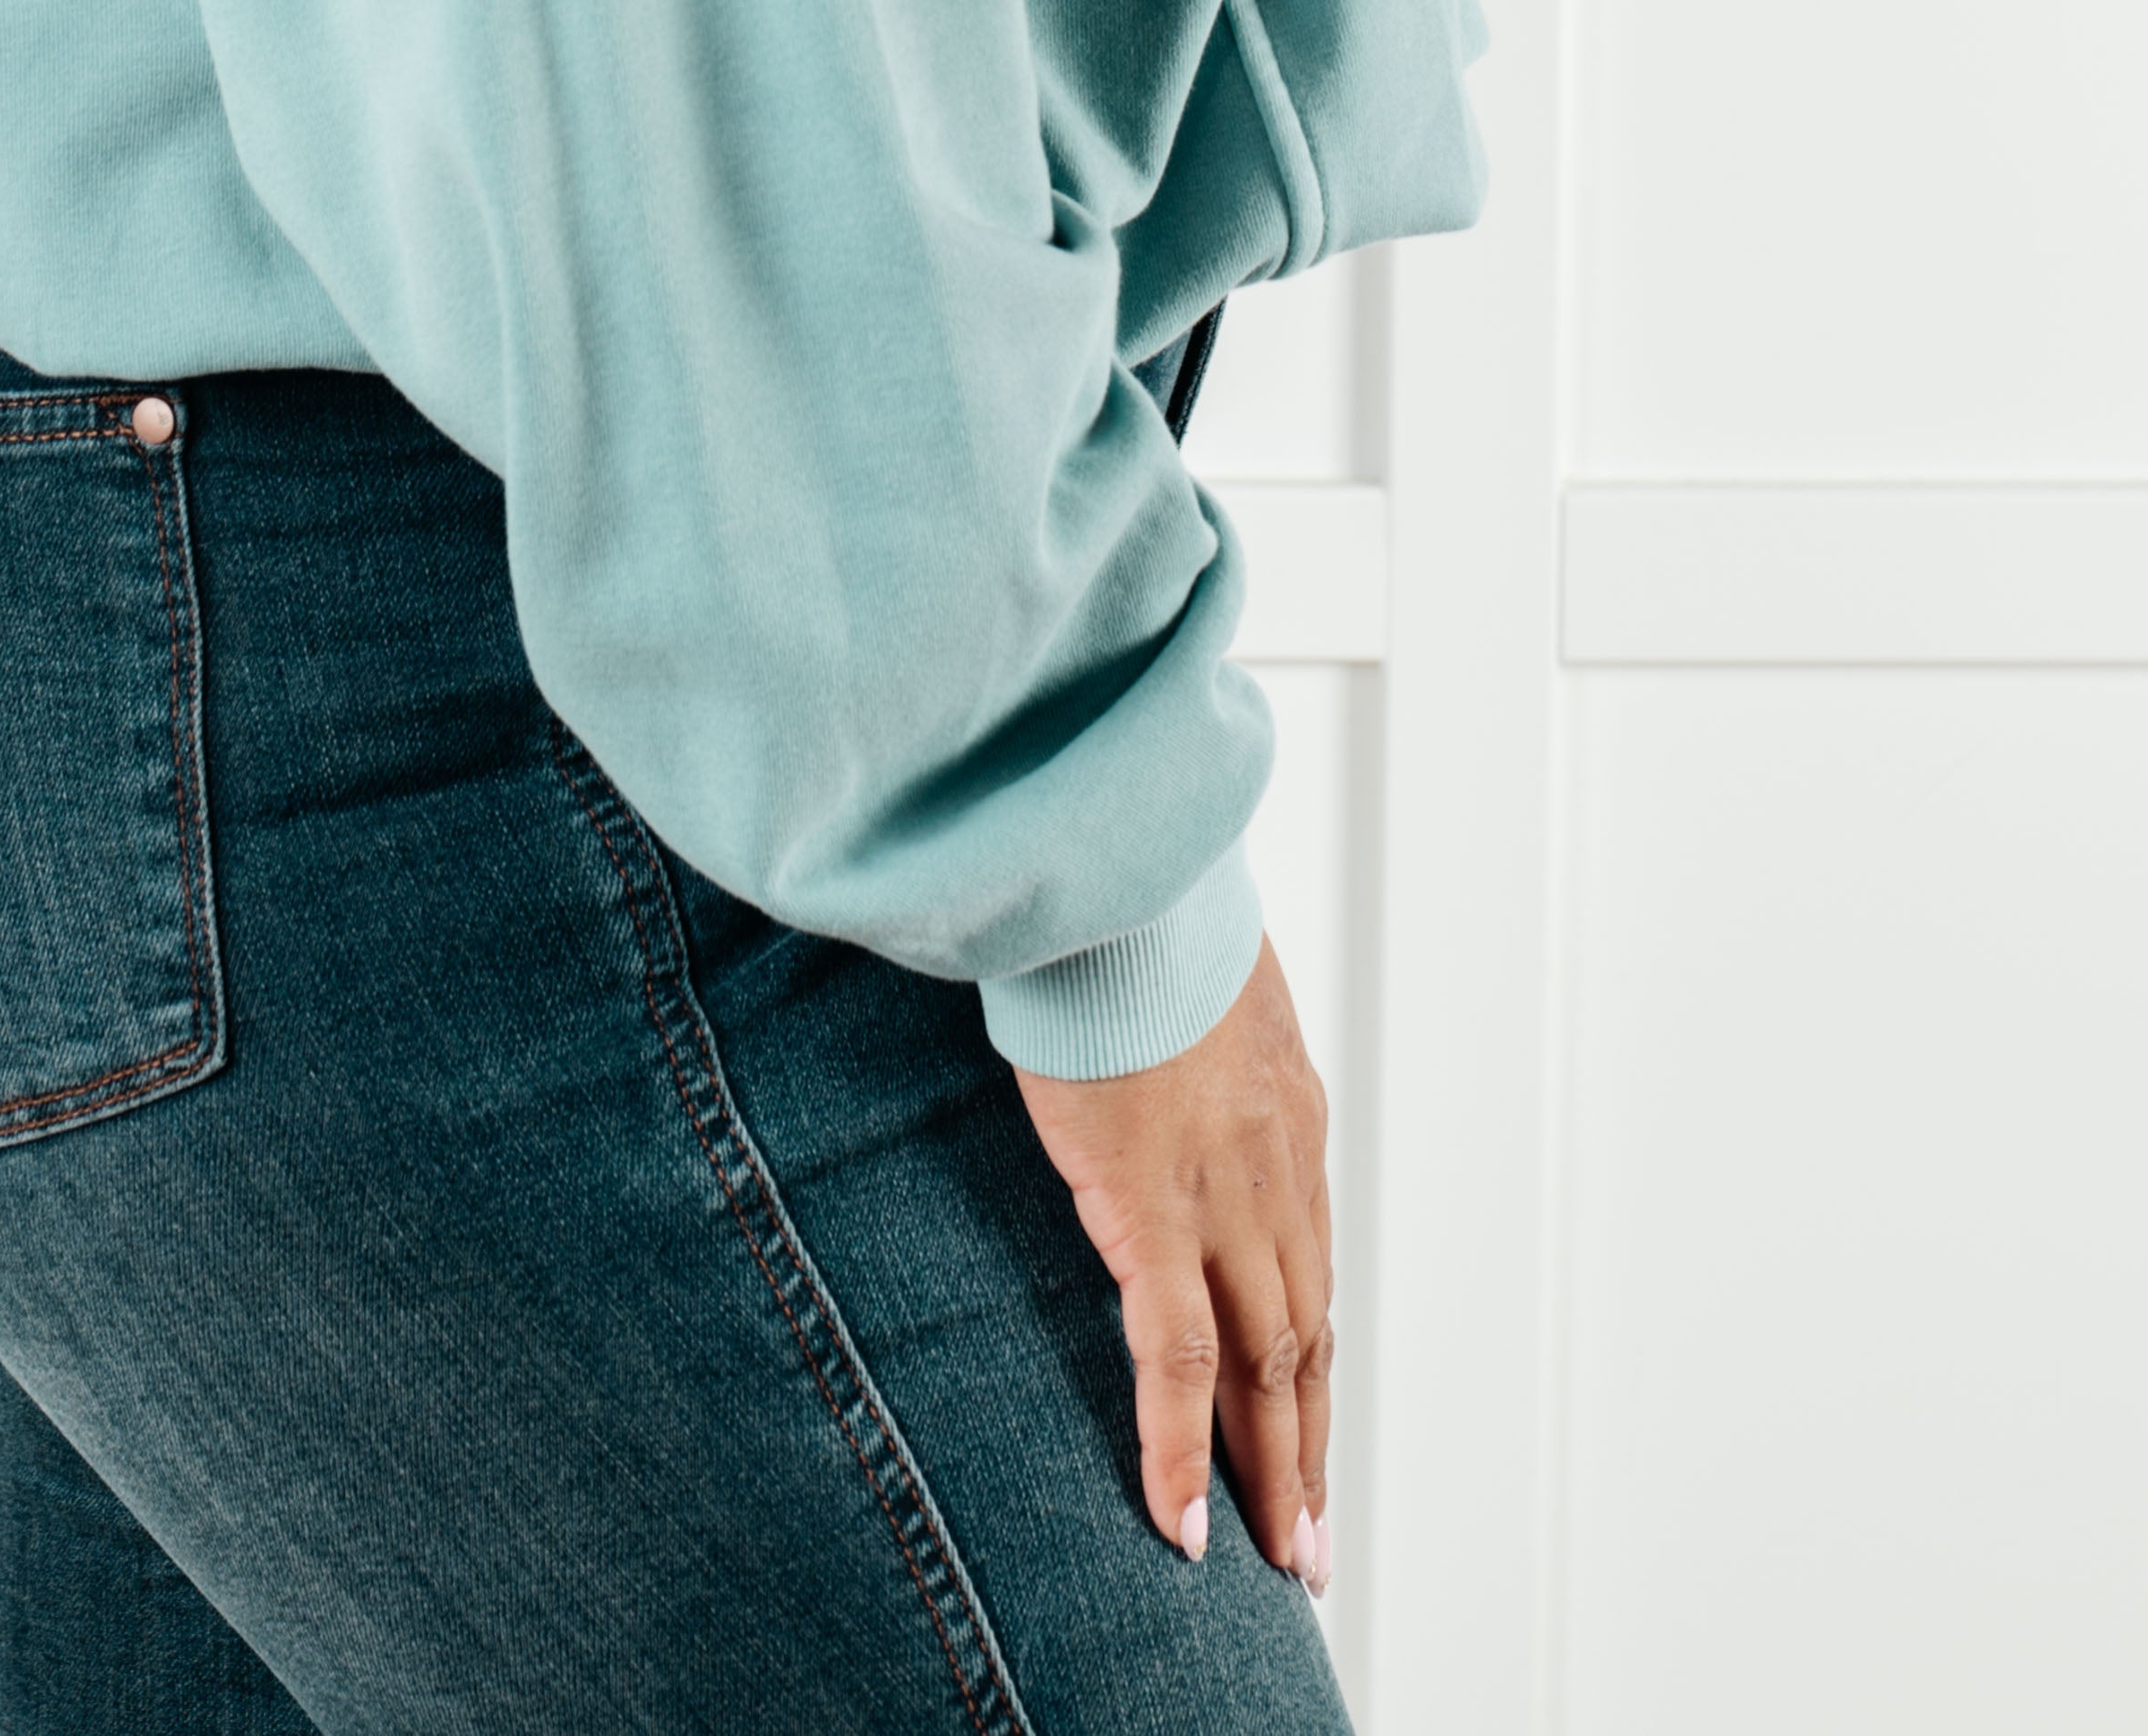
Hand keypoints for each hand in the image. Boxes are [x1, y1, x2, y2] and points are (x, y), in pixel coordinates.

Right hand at [1011, 932, 1331, 1588]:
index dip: (1309, 1364)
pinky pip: (1175, 1354)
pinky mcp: (1148, 1205)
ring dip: (1271, 1471)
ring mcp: (1220, 1195)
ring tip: (1275, 1559)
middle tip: (1310, 1543)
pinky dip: (1180, 1447)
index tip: (1306, 1431)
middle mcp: (1275, 1170)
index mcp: (1286, 1117)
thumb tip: (1170, 1060)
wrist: (1119, 869)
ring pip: (1264, 1366)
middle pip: (1303, 1339)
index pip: (1309, 1272)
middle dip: (1306, 1447)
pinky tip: (1178, 1522)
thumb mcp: (1194, 982)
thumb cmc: (1135, 908)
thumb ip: (1195, 1046)